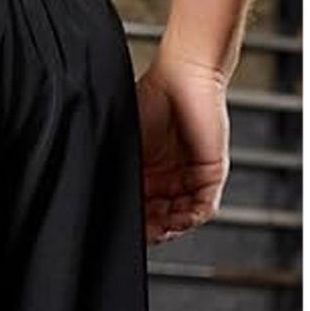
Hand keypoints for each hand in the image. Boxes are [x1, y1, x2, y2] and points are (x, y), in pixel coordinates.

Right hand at [135, 54, 229, 243]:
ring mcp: (190, 176)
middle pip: (161, 218)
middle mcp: (168, 176)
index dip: (134, 223)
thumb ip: (117, 170)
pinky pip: (204, 206)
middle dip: (152, 229)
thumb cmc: (147, 99)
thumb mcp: (123, 143)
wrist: (181, 76)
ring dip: (170, 227)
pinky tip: (177, 219)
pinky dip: (190, 217)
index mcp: (145, 171)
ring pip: (181, 217)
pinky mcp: (211, 172)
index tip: (124, 231)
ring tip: (158, 228)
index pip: (139, 208)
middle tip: (141, 234)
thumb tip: (98, 197)